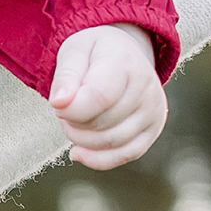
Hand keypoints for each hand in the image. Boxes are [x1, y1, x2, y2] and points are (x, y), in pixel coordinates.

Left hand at [49, 24, 166, 168]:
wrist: (125, 53)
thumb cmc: (94, 53)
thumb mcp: (74, 51)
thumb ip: (65, 76)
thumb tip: (59, 103)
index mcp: (125, 63)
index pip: (98, 98)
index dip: (70, 110)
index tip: (57, 105)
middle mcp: (146, 88)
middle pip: (101, 123)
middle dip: (72, 122)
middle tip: (64, 109)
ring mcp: (153, 111)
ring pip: (111, 142)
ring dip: (81, 139)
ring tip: (73, 121)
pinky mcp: (153, 129)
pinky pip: (126, 155)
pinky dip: (98, 159)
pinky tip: (78, 152)